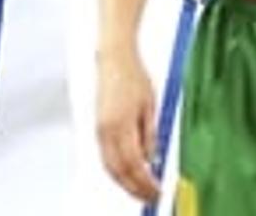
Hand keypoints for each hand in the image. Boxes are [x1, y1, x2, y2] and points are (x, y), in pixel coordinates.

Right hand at [95, 48, 160, 202]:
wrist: (114, 59)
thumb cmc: (133, 77)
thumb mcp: (150, 106)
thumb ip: (149, 135)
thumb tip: (152, 159)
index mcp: (121, 125)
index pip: (134, 165)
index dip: (146, 182)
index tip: (158, 191)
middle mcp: (106, 131)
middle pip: (118, 170)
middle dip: (134, 188)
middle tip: (150, 196)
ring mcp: (99, 129)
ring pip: (109, 166)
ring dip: (124, 182)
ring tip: (140, 190)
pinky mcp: (98, 127)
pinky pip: (105, 156)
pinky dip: (116, 170)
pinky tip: (128, 174)